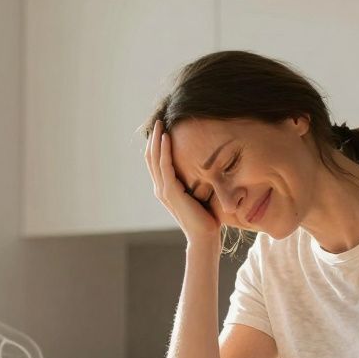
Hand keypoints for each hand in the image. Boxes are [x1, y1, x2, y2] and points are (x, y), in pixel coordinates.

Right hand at [143, 119, 220, 242]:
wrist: (204, 237)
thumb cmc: (206, 218)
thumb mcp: (199, 194)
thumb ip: (196, 182)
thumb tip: (206, 166)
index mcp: (165, 189)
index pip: (156, 161)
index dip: (156, 144)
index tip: (161, 128)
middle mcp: (160, 188)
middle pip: (151, 157)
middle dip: (153, 138)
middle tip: (158, 120)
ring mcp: (164, 190)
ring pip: (155, 159)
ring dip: (157, 139)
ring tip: (160, 123)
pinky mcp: (171, 192)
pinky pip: (165, 166)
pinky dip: (164, 150)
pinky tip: (167, 137)